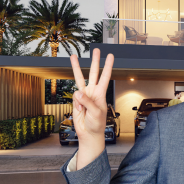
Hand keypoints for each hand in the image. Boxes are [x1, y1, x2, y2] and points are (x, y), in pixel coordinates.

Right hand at [70, 48, 113, 168]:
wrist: (89, 133)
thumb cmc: (97, 124)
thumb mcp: (96, 112)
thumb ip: (87, 101)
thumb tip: (78, 92)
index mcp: (101, 93)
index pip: (105, 76)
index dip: (107, 66)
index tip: (110, 56)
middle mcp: (93, 92)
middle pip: (94, 73)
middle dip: (95, 61)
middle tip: (96, 50)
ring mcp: (84, 95)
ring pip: (80, 78)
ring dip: (77, 67)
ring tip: (73, 56)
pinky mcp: (77, 101)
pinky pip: (74, 97)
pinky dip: (76, 103)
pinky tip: (80, 110)